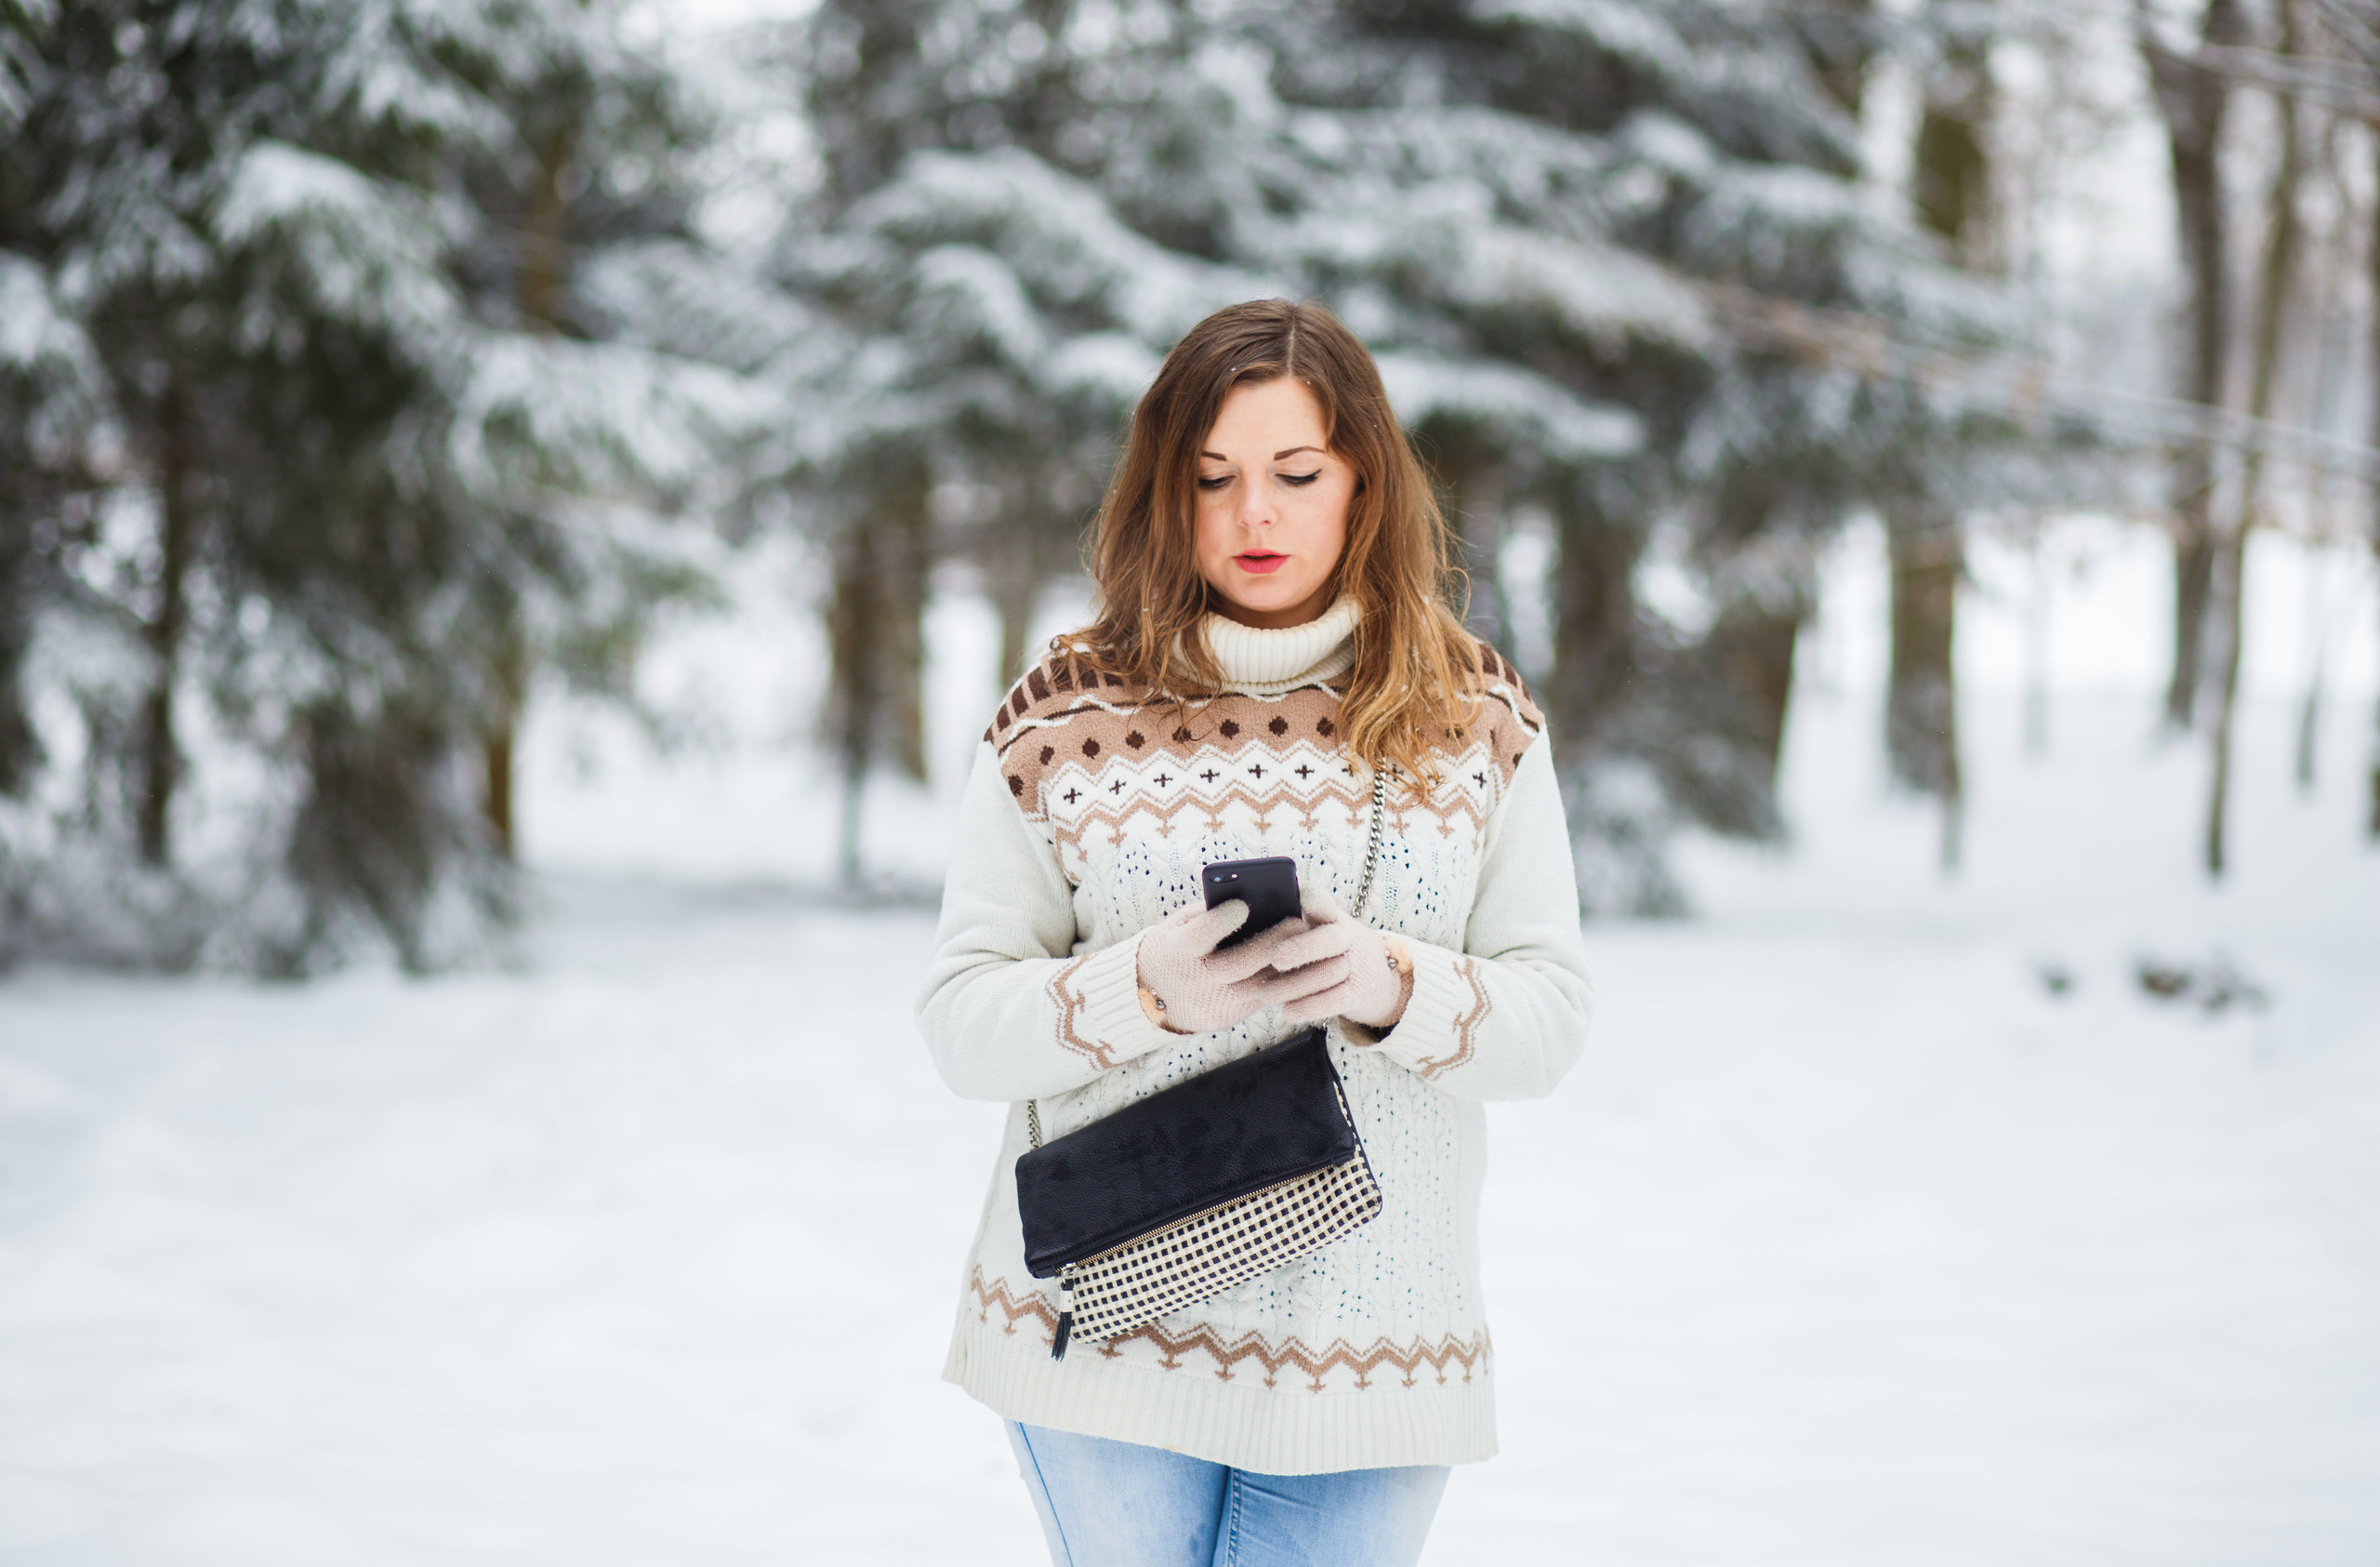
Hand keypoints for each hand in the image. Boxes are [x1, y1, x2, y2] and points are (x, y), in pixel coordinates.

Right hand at [1134, 901, 1353, 1033]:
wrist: (1149, 997)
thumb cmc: (1173, 947)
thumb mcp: (1178, 926)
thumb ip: (1208, 913)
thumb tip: (1251, 896)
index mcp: (1177, 951)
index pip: (1200, 936)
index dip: (1222, 920)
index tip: (1244, 904)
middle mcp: (1196, 980)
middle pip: (1239, 963)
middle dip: (1272, 941)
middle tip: (1299, 921)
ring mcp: (1213, 1003)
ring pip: (1257, 985)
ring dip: (1286, 963)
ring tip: (1306, 941)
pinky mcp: (1226, 1018)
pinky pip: (1260, 999)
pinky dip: (1281, 980)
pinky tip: (1297, 962)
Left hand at [1261, 893, 1410, 1029]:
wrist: (1369, 974)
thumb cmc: (1325, 947)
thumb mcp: (1315, 928)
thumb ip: (1289, 923)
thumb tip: (1249, 916)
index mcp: (1331, 916)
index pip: (1325, 903)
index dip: (1316, 899)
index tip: (1303, 895)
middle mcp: (1348, 935)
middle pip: (1330, 938)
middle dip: (1302, 948)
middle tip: (1275, 958)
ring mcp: (1357, 964)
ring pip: (1329, 973)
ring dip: (1295, 985)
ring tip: (1265, 993)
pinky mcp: (1359, 991)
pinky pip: (1336, 1000)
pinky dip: (1311, 1007)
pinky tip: (1288, 1012)